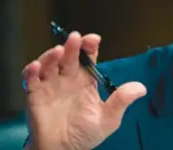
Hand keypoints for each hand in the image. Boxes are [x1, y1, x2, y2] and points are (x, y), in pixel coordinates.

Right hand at [22, 32, 146, 149]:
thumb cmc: (85, 133)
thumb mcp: (109, 118)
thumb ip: (122, 101)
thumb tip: (141, 88)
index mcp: (85, 81)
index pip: (87, 59)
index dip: (89, 47)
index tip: (94, 39)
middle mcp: (67, 79)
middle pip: (69, 57)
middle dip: (72, 46)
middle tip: (75, 38)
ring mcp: (50, 86)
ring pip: (49, 64)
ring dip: (52, 56)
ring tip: (59, 52)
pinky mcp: (35, 96)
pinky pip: (30, 80)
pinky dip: (31, 72)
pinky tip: (35, 67)